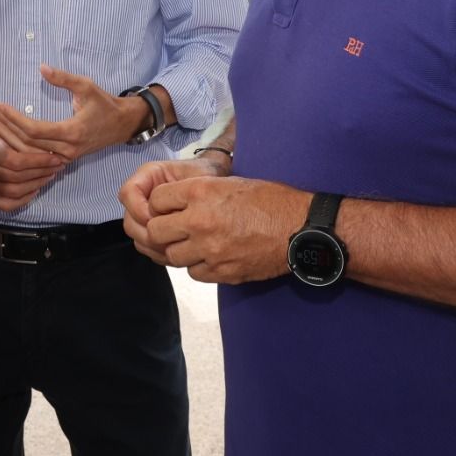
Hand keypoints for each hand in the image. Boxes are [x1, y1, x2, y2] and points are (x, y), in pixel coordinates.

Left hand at [0, 64, 141, 161]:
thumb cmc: (104, 104)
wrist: (122, 125)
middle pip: (27, 144)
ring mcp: (64, 158)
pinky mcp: (63, 160)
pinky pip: (36, 158)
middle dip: (5, 129)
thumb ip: (64, 78)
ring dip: (8, 140)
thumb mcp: (87, 86)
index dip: (12, 118)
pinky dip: (19, 149)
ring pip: (29, 155)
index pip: (34, 130)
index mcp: (72, 132)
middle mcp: (67, 149)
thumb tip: (41, 68)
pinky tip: (5, 139)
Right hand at [0, 143, 65, 212]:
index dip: (40, 160)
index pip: (19, 160)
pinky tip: (34, 190)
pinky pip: (6, 204)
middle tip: (57, 164)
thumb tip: (1, 135)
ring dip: (36, 182)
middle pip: (21, 175)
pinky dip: (23, 199)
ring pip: (16, 190)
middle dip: (43, 170)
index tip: (53, 157)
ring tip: (50, 174)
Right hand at [119, 156, 226, 263]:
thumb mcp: (197, 175)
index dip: (139, 209)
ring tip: (177, 245)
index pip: (128, 193)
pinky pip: (147, 247)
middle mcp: (142, 196)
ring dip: (154, 245)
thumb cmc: (206, 175)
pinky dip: (159, 252)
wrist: (214, 182)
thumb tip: (165, 215)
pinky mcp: (153, 230)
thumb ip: (182, 190)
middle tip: (170, 238)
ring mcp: (145, 215)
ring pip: (136, 237)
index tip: (158, 218)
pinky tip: (178, 250)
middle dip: (148, 233)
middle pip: (129, 220)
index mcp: (148, 175)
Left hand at [143, 176, 308, 284]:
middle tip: (174, 227)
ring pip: (172, 255)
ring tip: (195, 242)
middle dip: (161, 229)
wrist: (300, 229)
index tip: (168, 207)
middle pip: (155, 231)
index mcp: (201, 192)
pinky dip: (197, 266)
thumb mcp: (231, 182)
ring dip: (179, 249)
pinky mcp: (221, 272)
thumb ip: (199, 191)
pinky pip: (193, 273)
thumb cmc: (271, 201)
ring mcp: (209, 250)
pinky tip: (210, 256)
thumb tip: (175, 199)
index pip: (156, 200)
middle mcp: (199, 221)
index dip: (160, 204)